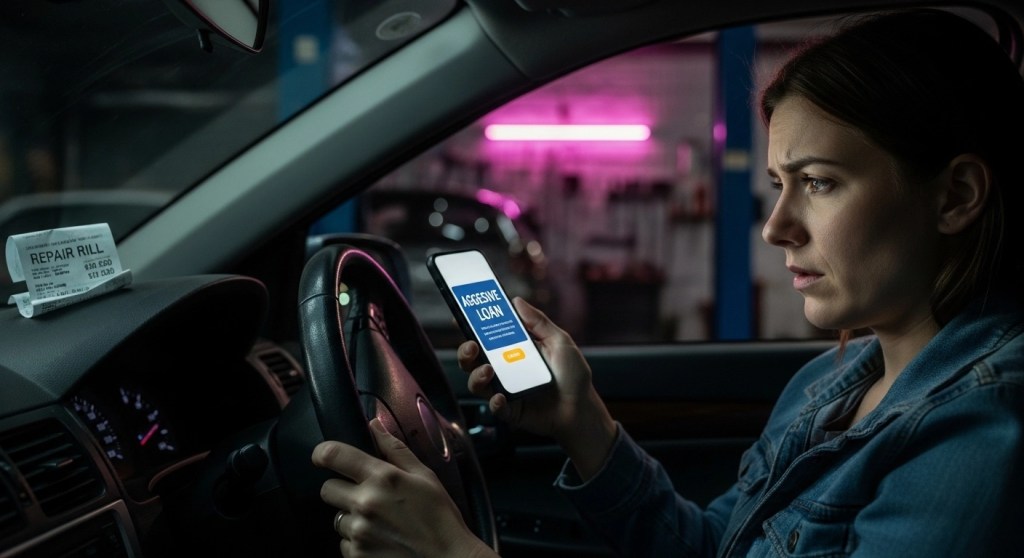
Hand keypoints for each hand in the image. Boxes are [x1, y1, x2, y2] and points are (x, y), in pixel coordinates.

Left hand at [311, 418, 496, 557]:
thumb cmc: (440, 517)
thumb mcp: (424, 476)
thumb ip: (395, 449)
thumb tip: (374, 425)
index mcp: (382, 478)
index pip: (333, 455)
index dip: (323, 453)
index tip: (324, 457)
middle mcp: (365, 503)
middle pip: (327, 489)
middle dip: (342, 490)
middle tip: (365, 495)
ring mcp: (359, 532)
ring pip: (337, 518)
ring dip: (352, 518)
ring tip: (379, 522)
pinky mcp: (357, 556)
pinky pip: (344, 543)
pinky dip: (357, 541)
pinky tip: (380, 539)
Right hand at [459, 297, 615, 478]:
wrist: (582, 409)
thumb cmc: (572, 375)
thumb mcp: (560, 342)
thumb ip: (538, 322)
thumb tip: (516, 301)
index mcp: (513, 349)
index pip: (486, 336)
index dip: (471, 326)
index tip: (461, 315)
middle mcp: (504, 369)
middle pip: (473, 359)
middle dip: (465, 351)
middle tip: (472, 345)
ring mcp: (504, 390)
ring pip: (477, 383)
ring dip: (476, 375)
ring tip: (487, 371)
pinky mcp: (510, 410)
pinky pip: (495, 406)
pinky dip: (495, 402)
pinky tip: (501, 397)